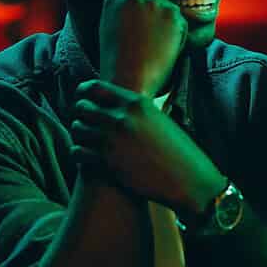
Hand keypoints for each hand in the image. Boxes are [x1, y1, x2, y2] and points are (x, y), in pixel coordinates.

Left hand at [70, 79, 223, 214]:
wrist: (189, 180)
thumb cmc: (178, 151)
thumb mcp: (159, 120)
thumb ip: (136, 111)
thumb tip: (116, 107)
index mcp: (136, 103)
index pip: (95, 87)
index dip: (84, 93)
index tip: (84, 100)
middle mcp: (122, 118)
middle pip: (82, 106)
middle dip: (81, 115)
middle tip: (86, 124)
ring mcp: (113, 140)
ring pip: (77, 129)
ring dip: (79, 135)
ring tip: (87, 141)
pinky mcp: (107, 163)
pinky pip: (77, 152)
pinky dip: (78, 153)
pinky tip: (87, 157)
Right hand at [99, 0, 185, 96]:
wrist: (130, 79)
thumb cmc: (116, 56)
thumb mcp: (109, 21)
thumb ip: (124, 2)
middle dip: (156, 5)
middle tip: (147, 29)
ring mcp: (160, 5)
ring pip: (170, 6)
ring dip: (166, 20)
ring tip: (153, 42)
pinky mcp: (177, 18)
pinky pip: (180, 20)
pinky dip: (176, 31)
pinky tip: (163, 47)